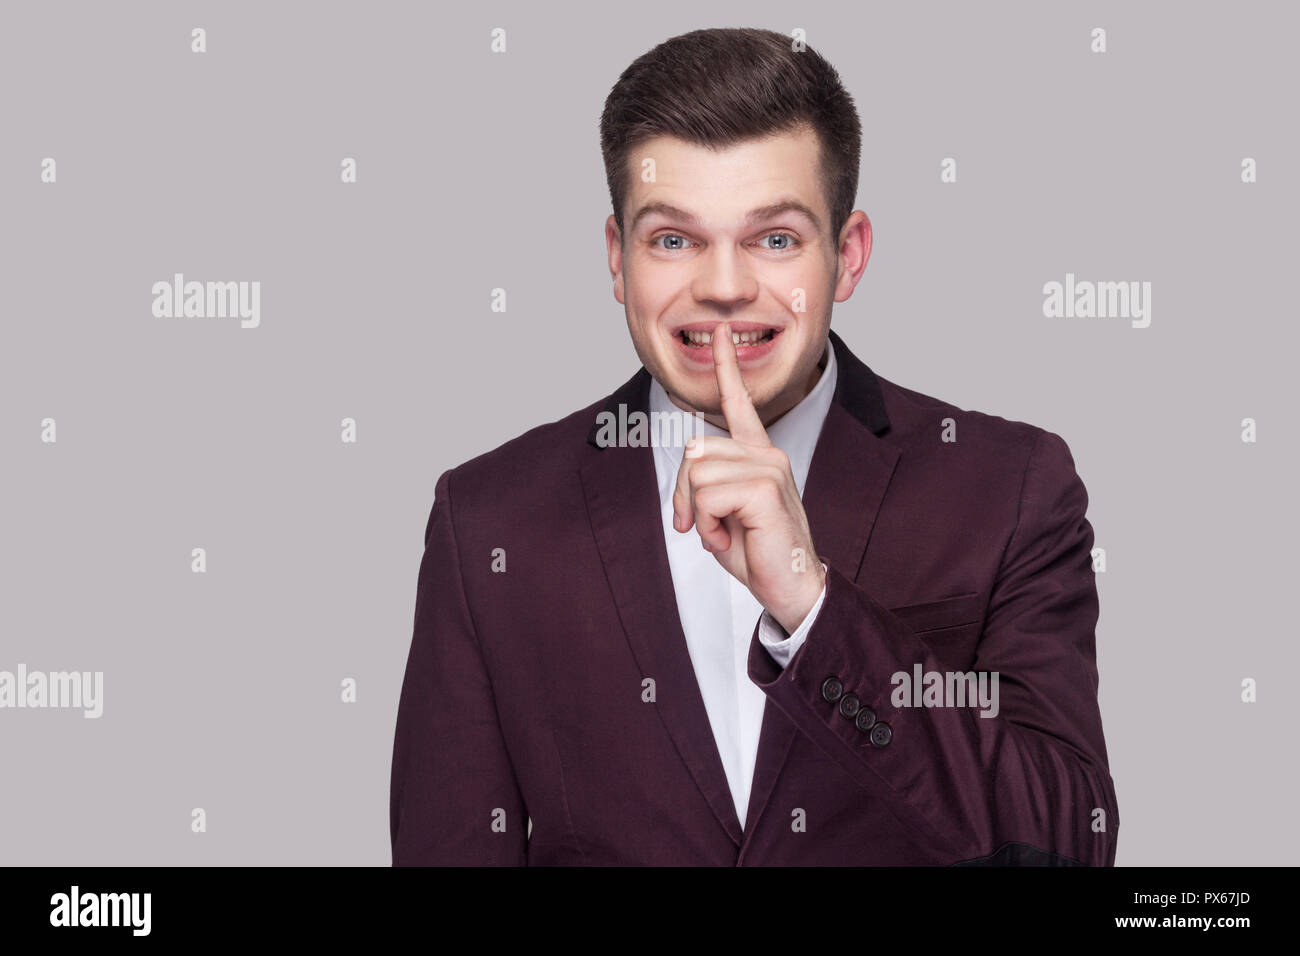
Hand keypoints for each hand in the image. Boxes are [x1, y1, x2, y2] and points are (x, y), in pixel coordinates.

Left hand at [671, 320, 826, 633]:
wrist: (792, 588)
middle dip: (685, 495)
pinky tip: (733, 538)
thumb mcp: (720, 515)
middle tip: (704, 527)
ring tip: (726, 533)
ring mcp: (770, 467)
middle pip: (693, 451)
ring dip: (699, 514)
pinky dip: (709, 526)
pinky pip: (709, 496)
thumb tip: (691, 472)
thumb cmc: (757, 552)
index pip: (739, 405)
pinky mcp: (767, 489)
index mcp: (757, 455)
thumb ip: (703, 486)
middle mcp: (766, 453)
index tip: (720, 335)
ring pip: (698, 474)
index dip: (727, 369)